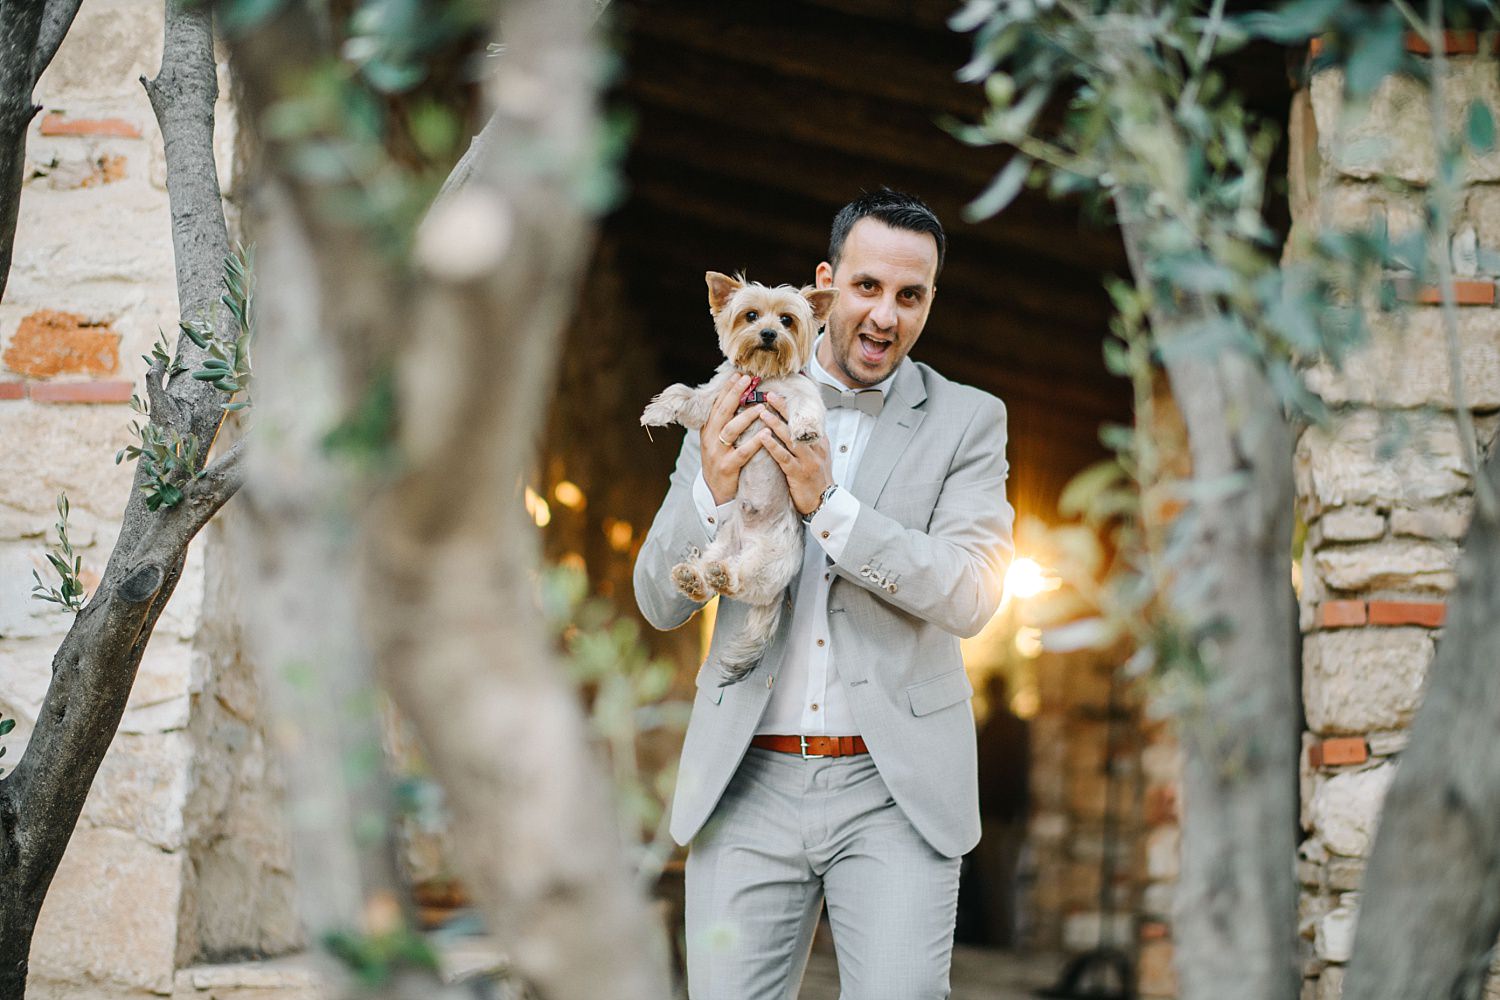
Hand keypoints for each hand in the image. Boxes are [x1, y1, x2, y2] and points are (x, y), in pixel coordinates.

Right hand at [701, 374, 765, 504]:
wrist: (716, 491)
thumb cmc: (723, 460)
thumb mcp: (718, 439)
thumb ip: (726, 421)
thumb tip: (738, 397)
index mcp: (708, 429)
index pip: (717, 404)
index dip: (727, 389)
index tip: (738, 374)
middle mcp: (710, 439)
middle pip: (722, 412)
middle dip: (735, 394)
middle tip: (748, 380)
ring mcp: (717, 453)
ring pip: (731, 430)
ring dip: (746, 416)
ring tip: (761, 406)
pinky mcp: (727, 467)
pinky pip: (742, 452)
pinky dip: (754, 442)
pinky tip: (765, 434)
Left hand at [758, 392, 831, 514]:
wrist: (824, 502)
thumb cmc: (817, 479)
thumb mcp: (818, 456)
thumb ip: (808, 440)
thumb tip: (796, 425)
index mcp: (819, 442)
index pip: (804, 419)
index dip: (791, 406)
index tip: (779, 393)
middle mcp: (814, 448)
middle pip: (797, 424)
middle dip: (783, 408)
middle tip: (769, 394)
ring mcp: (806, 461)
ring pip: (789, 438)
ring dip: (775, 423)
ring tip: (762, 412)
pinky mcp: (798, 473)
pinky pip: (783, 457)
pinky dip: (773, 445)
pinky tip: (763, 437)